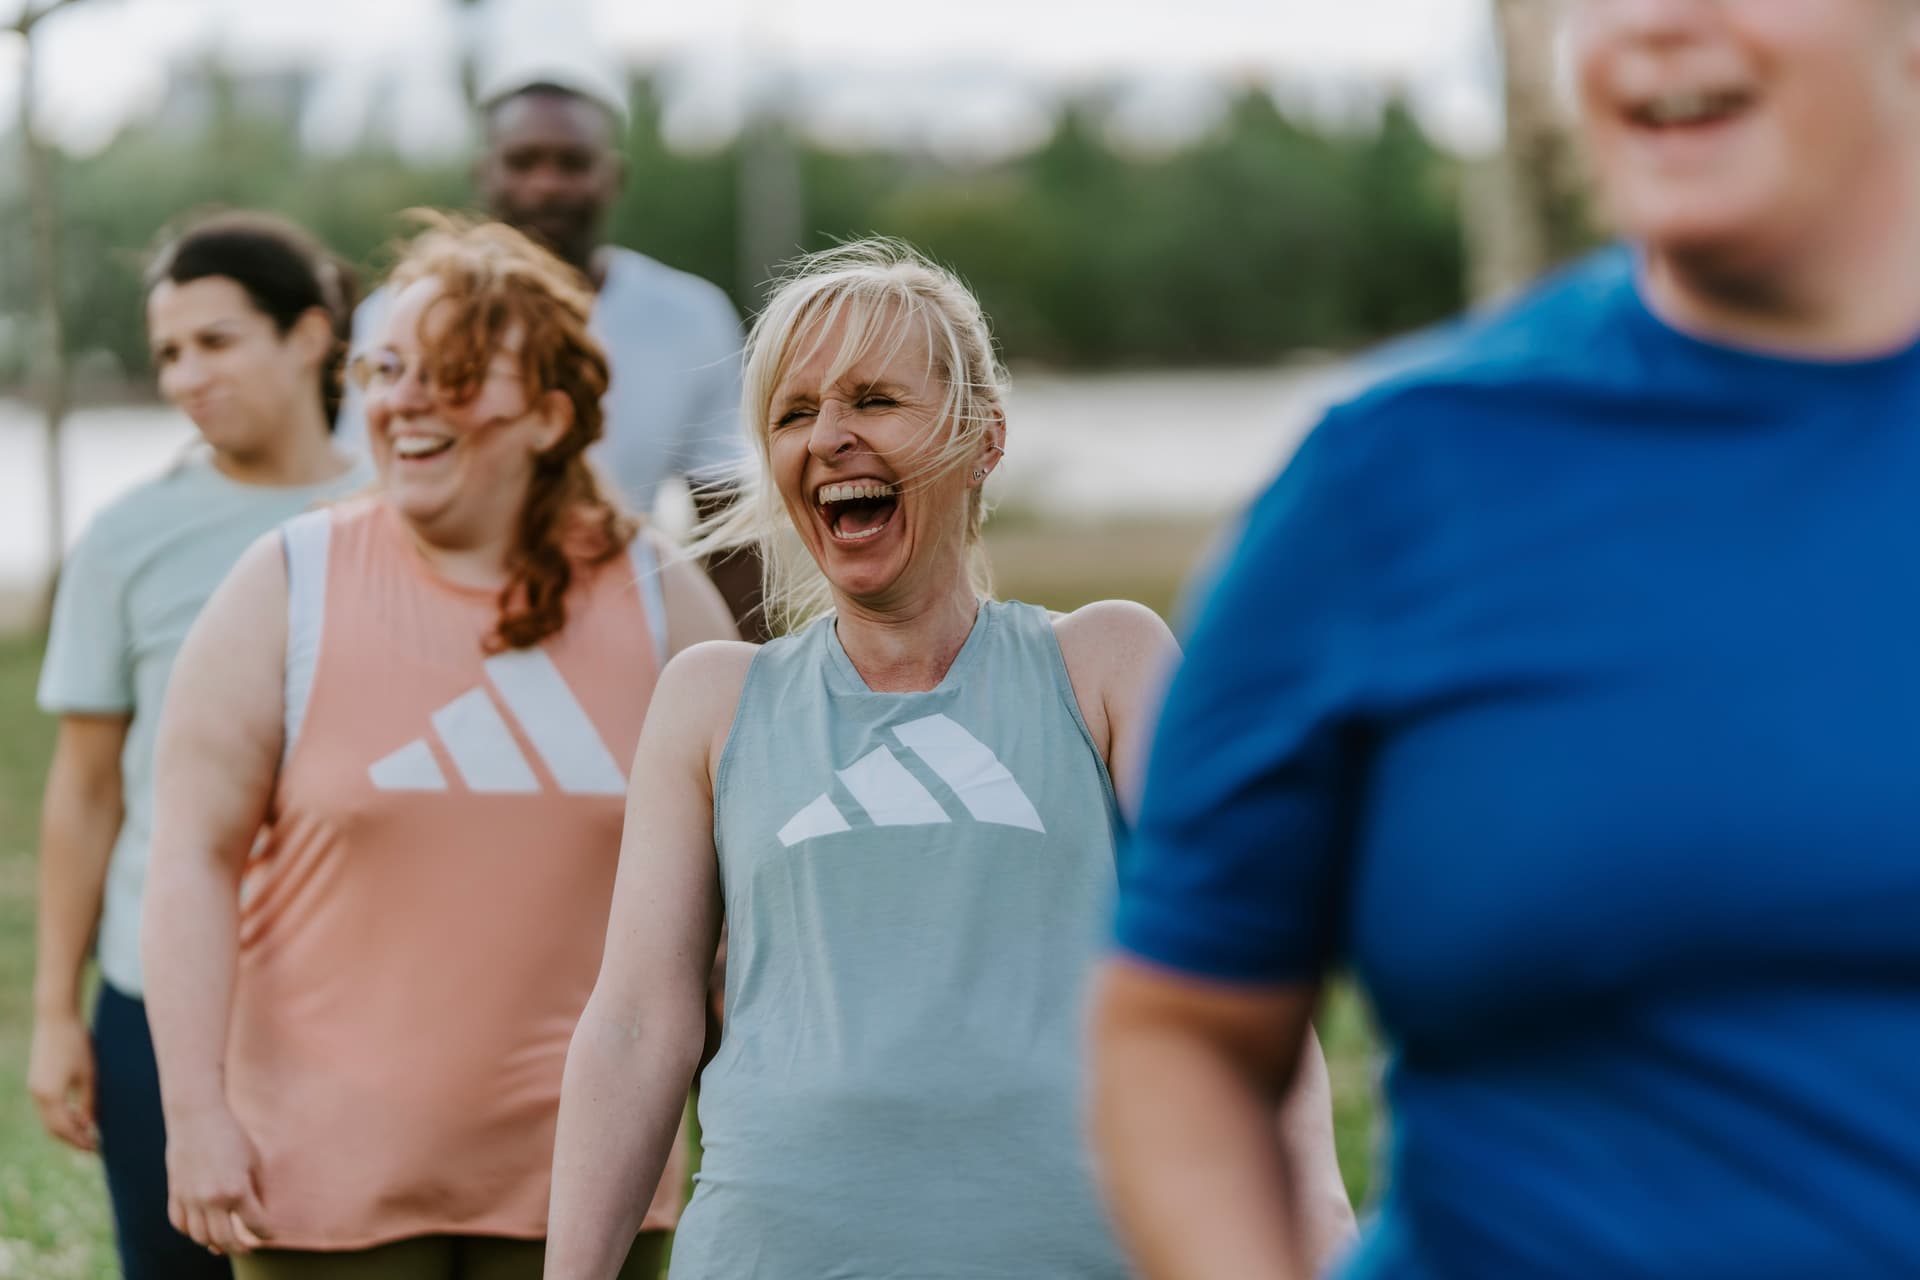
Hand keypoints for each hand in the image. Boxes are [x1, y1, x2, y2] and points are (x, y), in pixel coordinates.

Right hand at [27, 1012, 97, 1151]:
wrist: (56, 1018)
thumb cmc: (77, 1044)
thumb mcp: (89, 1075)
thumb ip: (89, 1102)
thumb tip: (90, 1124)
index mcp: (50, 1096)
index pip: (65, 1129)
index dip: (80, 1140)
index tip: (96, 1149)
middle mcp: (38, 1095)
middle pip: (53, 1128)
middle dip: (72, 1138)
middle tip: (92, 1145)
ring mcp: (34, 1088)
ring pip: (49, 1118)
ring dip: (66, 1127)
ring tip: (88, 1130)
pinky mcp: (36, 1080)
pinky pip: (47, 1106)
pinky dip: (61, 1114)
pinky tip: (78, 1113)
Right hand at [164, 1103, 268, 1256]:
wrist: (197, 1117)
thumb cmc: (232, 1135)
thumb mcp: (253, 1160)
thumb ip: (258, 1189)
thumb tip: (261, 1212)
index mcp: (237, 1189)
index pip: (255, 1224)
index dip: (265, 1233)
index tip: (270, 1235)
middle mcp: (211, 1199)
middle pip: (225, 1240)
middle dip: (239, 1247)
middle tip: (247, 1247)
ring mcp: (190, 1198)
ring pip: (200, 1237)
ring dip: (213, 1242)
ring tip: (224, 1241)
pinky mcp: (175, 1193)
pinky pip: (180, 1223)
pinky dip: (191, 1231)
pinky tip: (202, 1228)